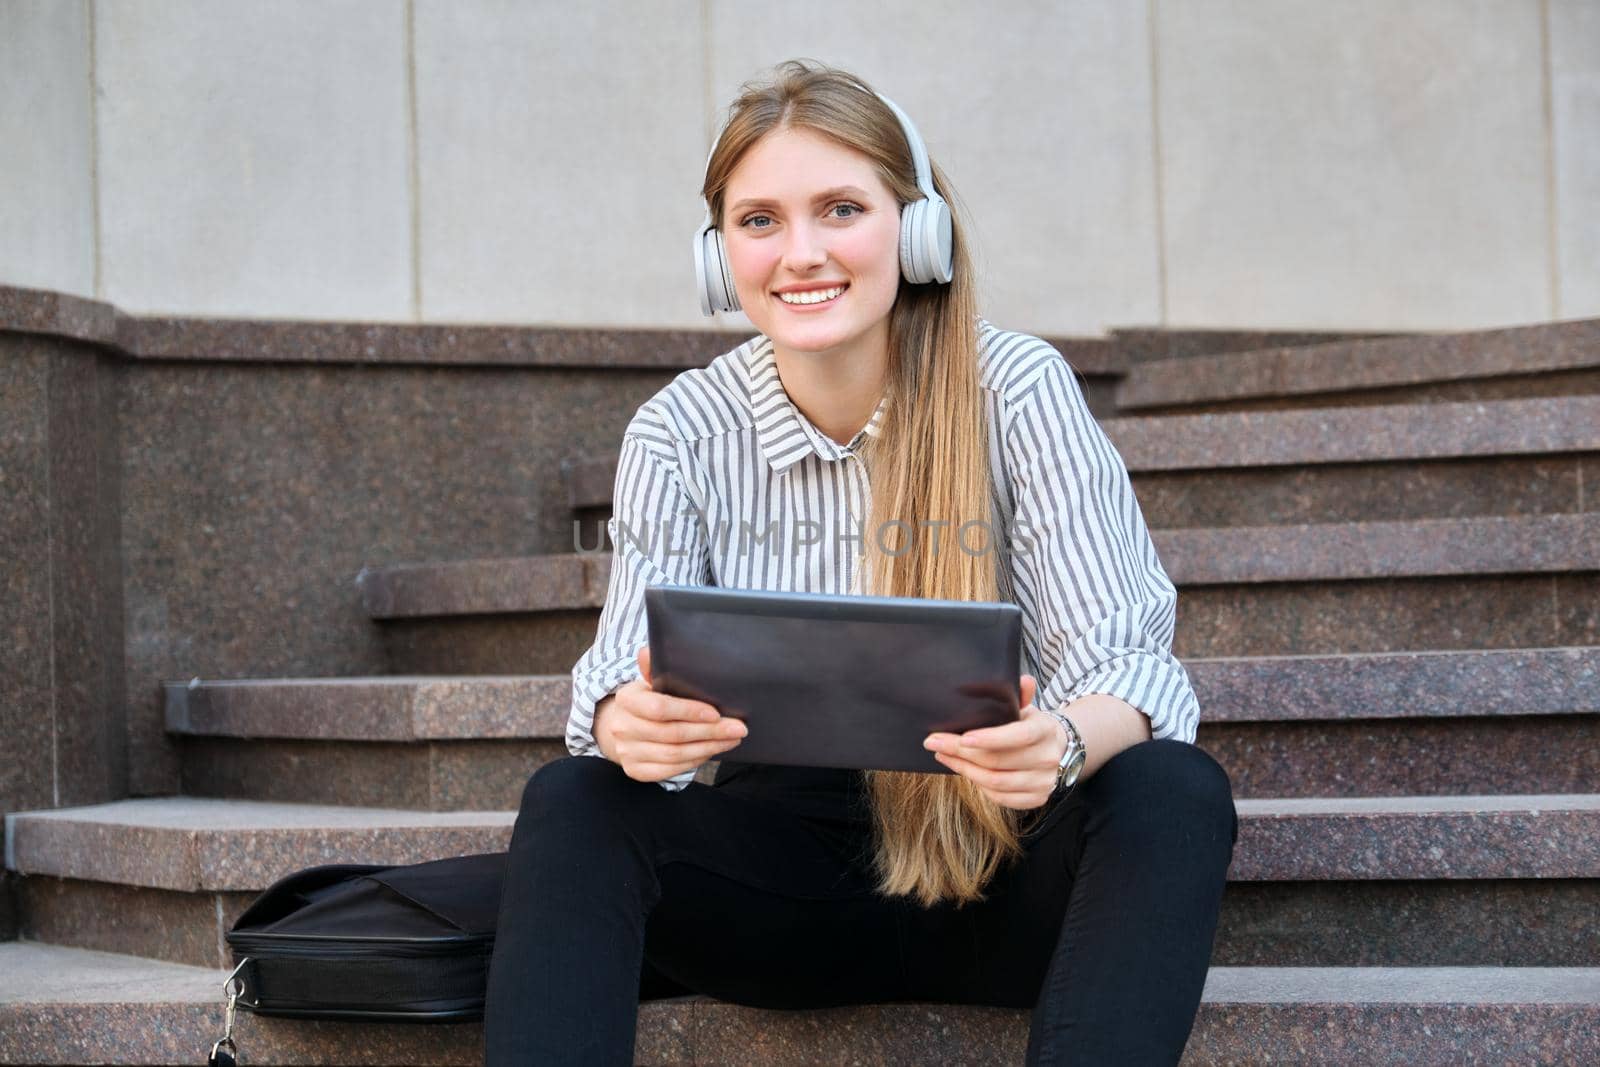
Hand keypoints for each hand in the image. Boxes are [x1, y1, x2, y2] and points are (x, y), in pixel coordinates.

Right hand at [592, 646, 747, 782]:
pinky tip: (712, 751)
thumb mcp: (651, 682)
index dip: (689, 711)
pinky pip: (670, 770)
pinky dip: (695, 761)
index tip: (716, 713)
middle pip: (672, 733)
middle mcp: (622, 727)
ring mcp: (627, 751)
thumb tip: (648, 650)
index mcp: (626, 699)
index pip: (659, 708)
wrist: (624, 727)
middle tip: (738, 728)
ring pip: (675, 754)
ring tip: (732, 739)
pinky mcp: (636, 771)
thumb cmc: (647, 700)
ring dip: (709, 747)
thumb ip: (654, 669)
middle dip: (710, 731)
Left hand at [922, 675, 1063, 810]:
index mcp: (1045, 730)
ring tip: (944, 755)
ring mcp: (1043, 781)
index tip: (962, 738)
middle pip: (997, 760)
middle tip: (935, 742)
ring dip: (964, 769)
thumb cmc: (1034, 727)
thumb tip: (1022, 680)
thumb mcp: (1028, 709)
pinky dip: (979, 785)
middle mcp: (1047, 758)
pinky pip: (1000, 797)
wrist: (1060, 750)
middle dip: (960, 752)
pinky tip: (964, 771)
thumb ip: (1021, 695)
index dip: (989, 738)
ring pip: (995, 782)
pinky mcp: (1037, 798)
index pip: (1018, 736)